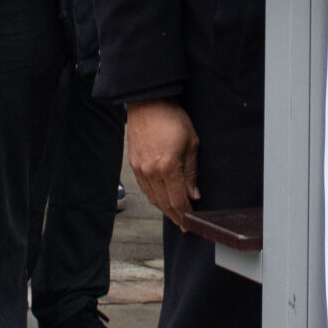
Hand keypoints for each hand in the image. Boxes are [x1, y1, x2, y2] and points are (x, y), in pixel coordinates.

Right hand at [126, 98, 199, 228]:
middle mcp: (150, 172)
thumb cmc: (172, 118)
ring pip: (153, 198)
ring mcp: (139, 169)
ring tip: (175, 214)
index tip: (193, 222)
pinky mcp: (133, 164)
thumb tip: (194, 195)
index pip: (178, 200)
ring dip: (164, 208)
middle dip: (176, 216)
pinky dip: (154, 197)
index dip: (186, 214)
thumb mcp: (191, 143)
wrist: (148, 102)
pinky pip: (144, 188)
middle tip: (185, 225)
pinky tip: (162, 199)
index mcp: (168, 167)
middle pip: (164, 203)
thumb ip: (192, 172)